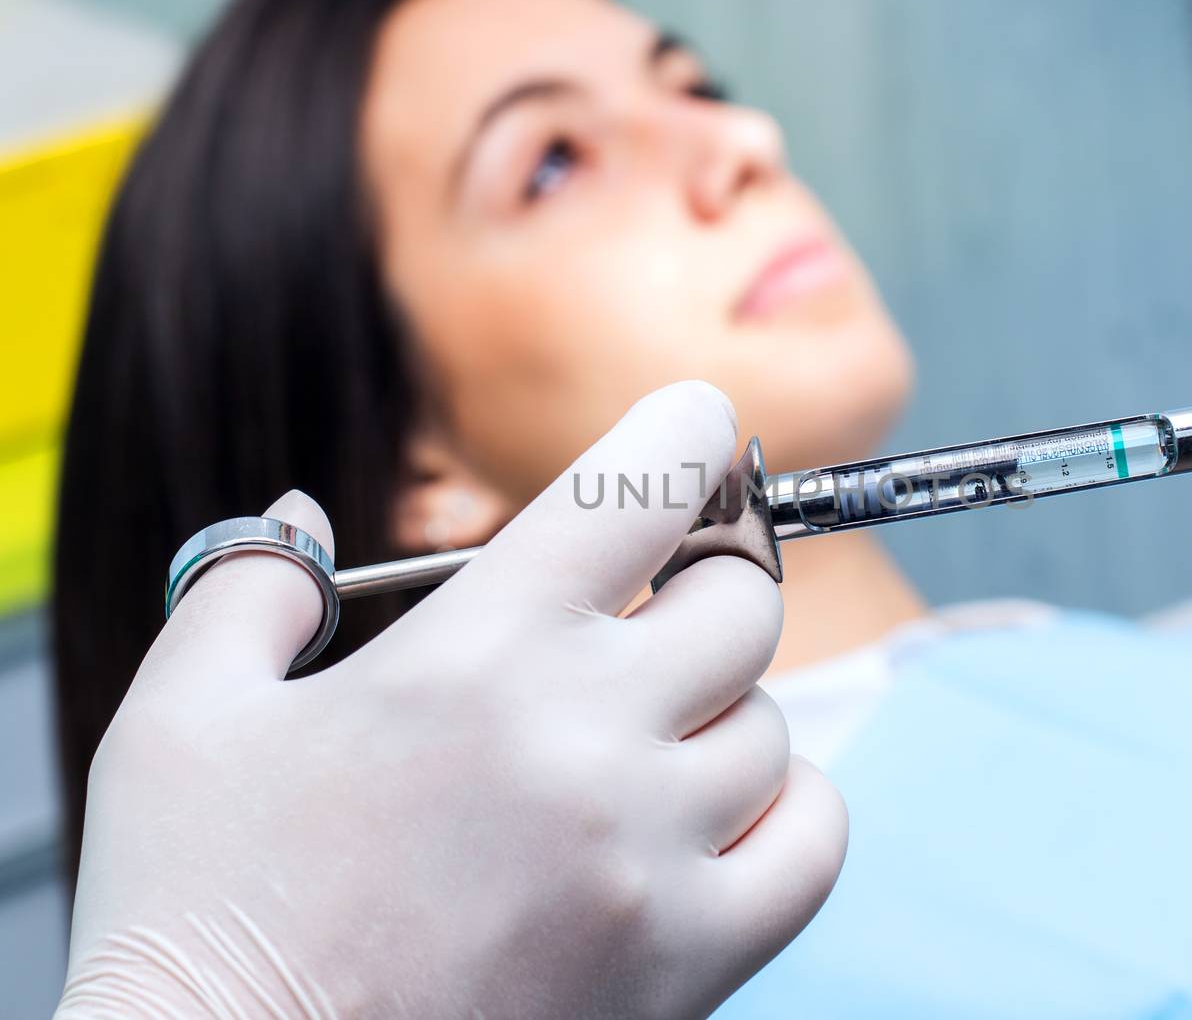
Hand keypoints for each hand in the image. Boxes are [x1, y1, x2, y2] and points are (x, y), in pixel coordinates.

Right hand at [57, 381, 846, 1019]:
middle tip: (649, 612)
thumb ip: (252, 588)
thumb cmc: (198, 916)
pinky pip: (812, 843)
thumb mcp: (182, 722)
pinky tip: (720, 812)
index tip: (703, 427)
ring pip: (772, 721)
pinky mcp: (686, 960)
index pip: (641, 487)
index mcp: (478, 651)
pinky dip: (789, 810)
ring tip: (638, 742)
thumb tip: (299, 510)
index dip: (689, 432)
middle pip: (739, 602)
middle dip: (702, 586)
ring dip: (717, 712)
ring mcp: (646, 852)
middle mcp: (583, 736)